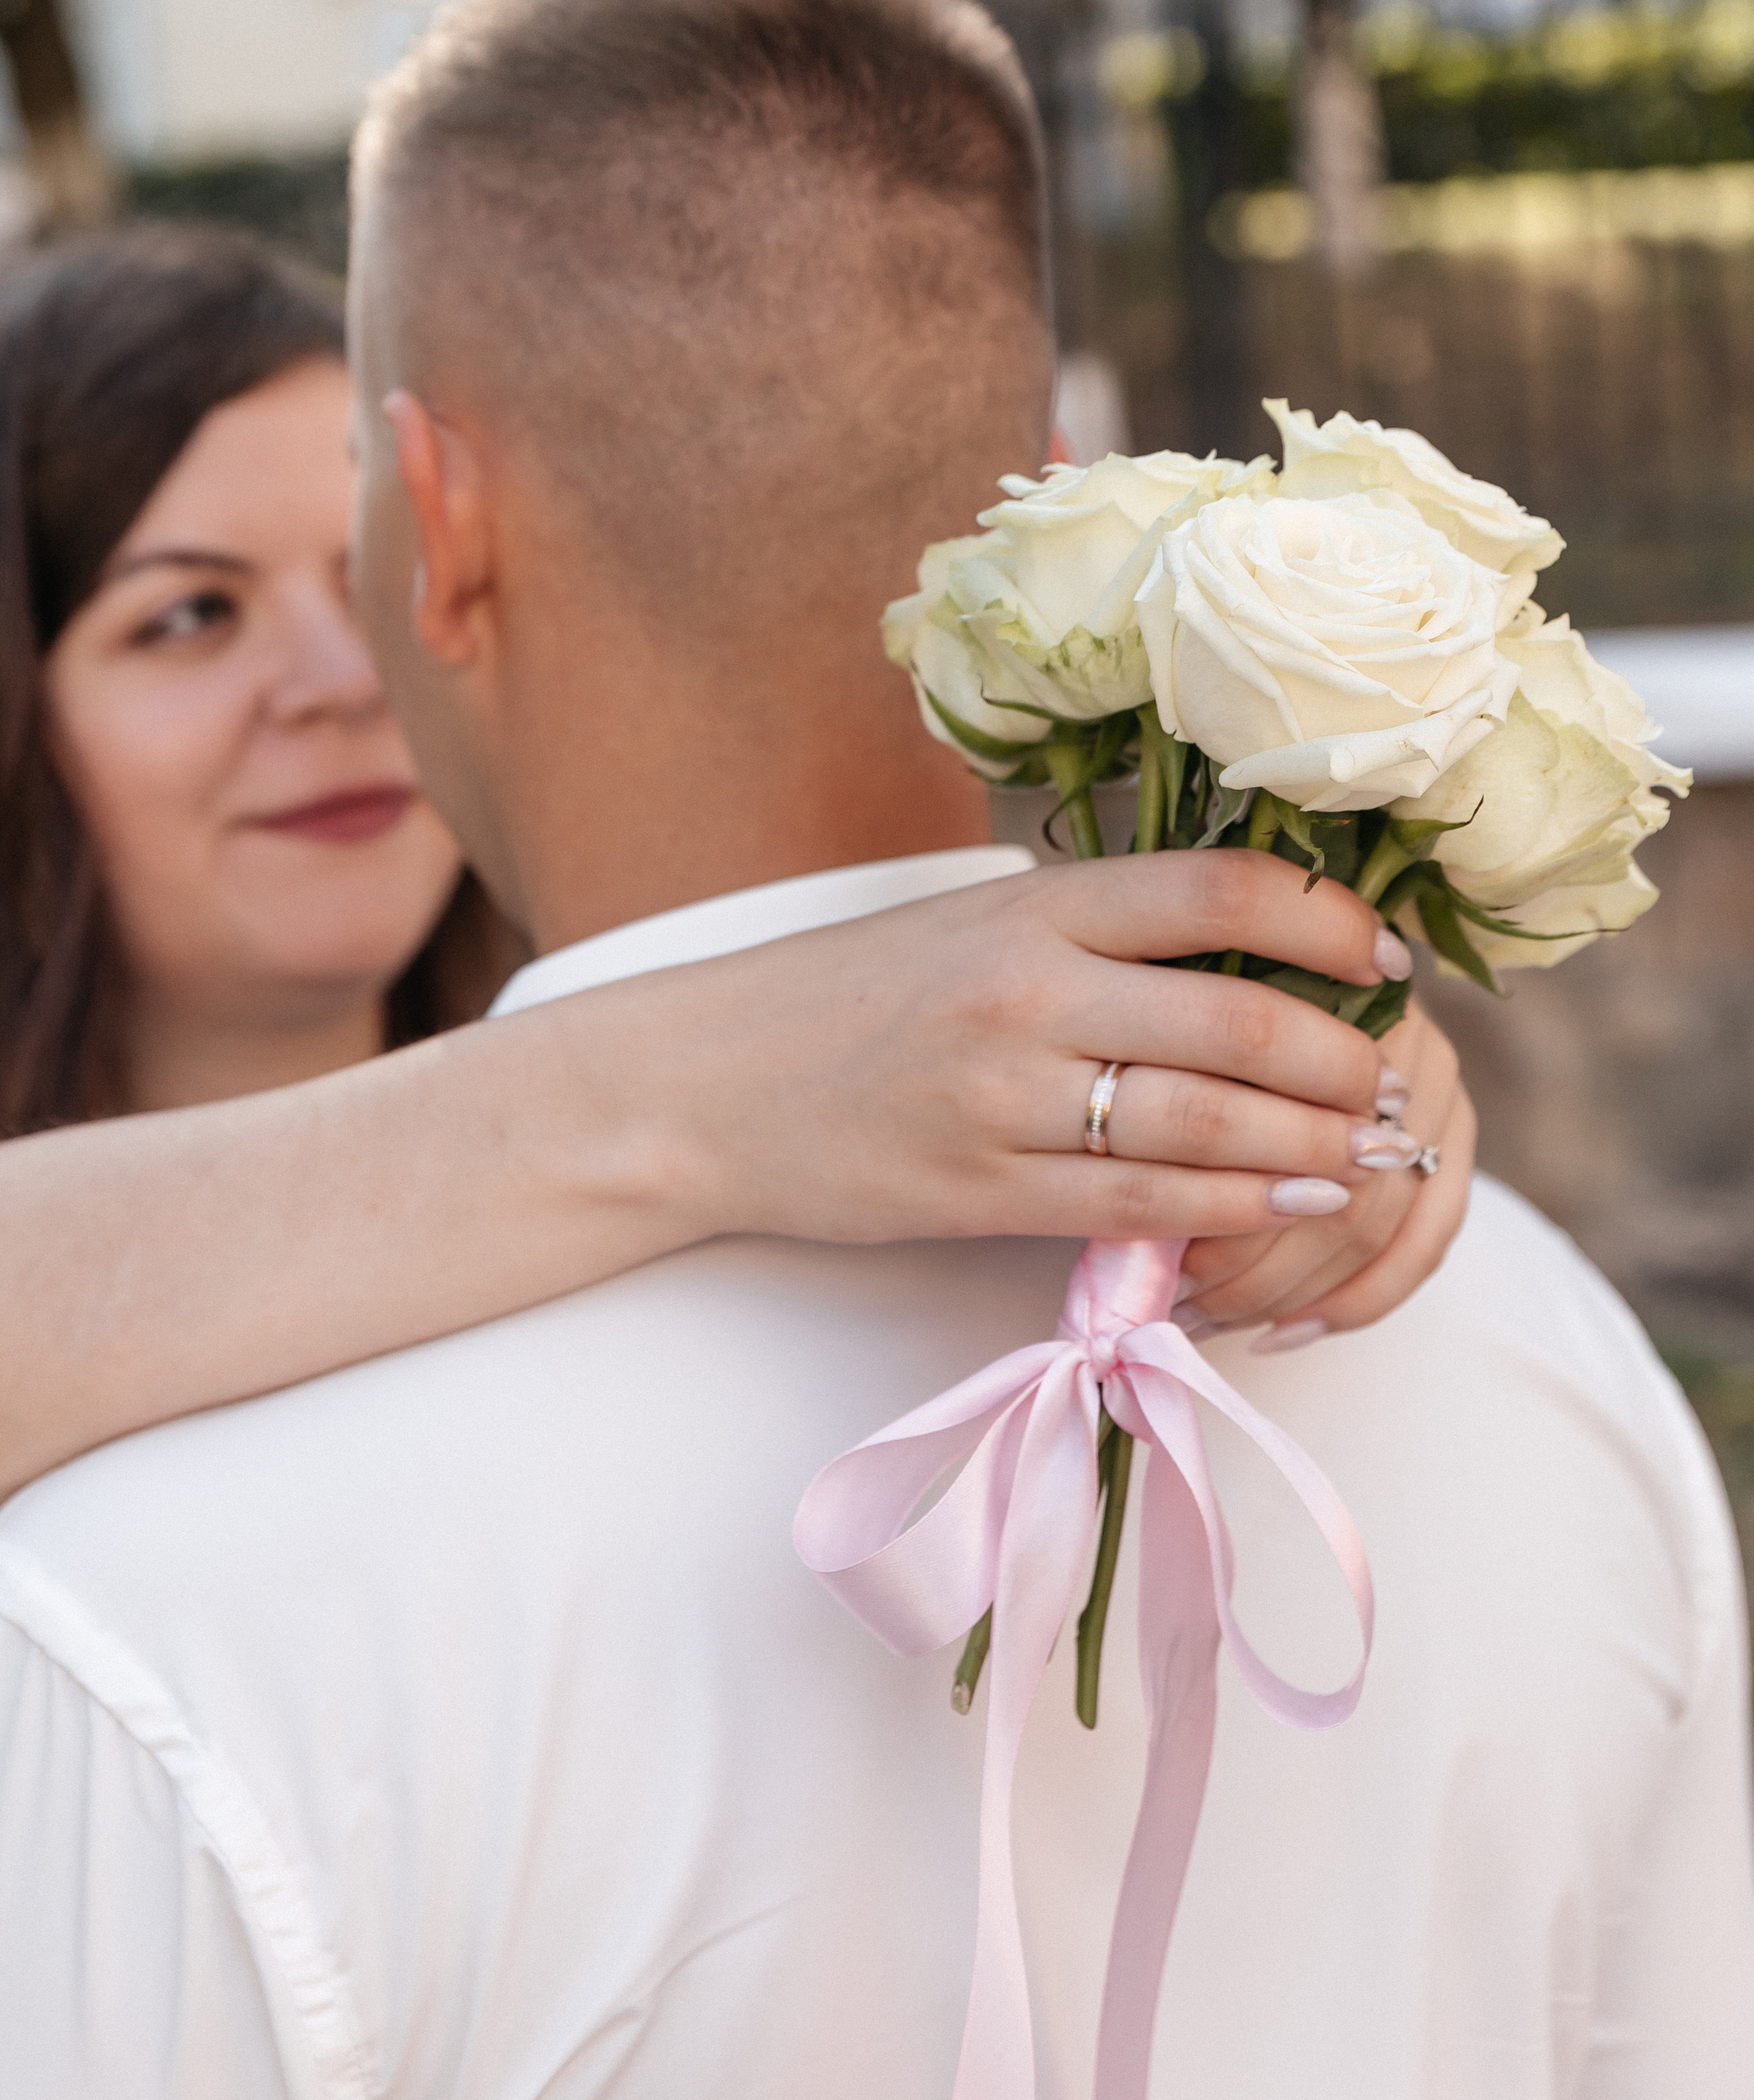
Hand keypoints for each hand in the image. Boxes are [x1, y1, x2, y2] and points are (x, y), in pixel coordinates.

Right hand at [640, 849, 1429, 1254]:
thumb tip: (1256, 954)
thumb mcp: (975, 926)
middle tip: (1390, 1080)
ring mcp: (1004, 1096)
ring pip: (1204, 1121)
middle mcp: (1028, 990)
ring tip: (1368, 1150)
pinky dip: (1233, 1209)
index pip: (1221, 889)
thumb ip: (1098, 935)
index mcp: (1034, 905)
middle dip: (1340, 1056)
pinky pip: (1140, 1206)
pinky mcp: (980, 1190)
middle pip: (1237, 1017)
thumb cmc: (855, 996)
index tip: (1385, 959)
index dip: (1331, 923)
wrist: (709, 1081)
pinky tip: (1289, 1204)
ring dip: (1311, 1143)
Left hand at [1174, 1000, 1473, 1340]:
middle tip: (1180, 1301)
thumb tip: (1149, 1223)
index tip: (1154, 1247)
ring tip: (1214, 1323)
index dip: (1222, 1203)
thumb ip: (1190, 1093)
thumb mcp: (1200, 1029)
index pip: (1295, 1133)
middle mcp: (1402, 1043)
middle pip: (1339, 1188)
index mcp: (1337, 1004)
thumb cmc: (1224, 1002)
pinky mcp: (1460, 1137)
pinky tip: (1288, 1332)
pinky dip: (1355, 1302)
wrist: (1323, 962)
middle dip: (1251, 1264)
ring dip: (1290, 1292)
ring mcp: (1441, 1089)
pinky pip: (1426, 1243)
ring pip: (1379, 1226)